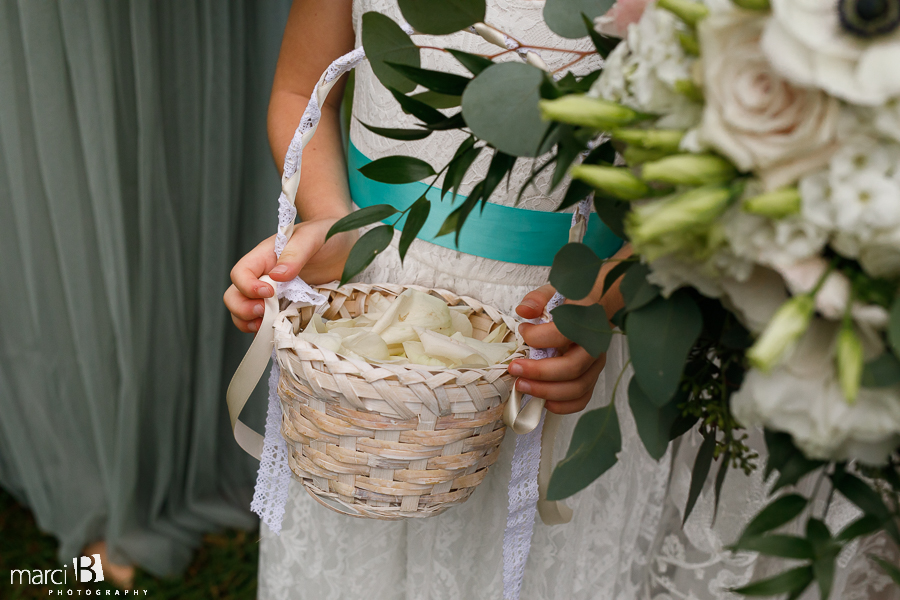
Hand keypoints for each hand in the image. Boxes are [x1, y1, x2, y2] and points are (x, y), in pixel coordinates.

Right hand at [223, 217, 355, 332]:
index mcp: (265, 256)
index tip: (269, 292)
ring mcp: (275, 293)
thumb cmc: (328, 234)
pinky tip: (281, 330)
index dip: (247, 286)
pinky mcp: (288, 306)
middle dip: (243, 309)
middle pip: (235, 295)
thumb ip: (295, 254)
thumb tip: (277, 276)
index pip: (240, 273)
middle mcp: (264, 276)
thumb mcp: (313, 237)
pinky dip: (269, 330)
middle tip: (264, 314)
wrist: (346, 244)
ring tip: (269, 325)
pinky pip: (269, 321)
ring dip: (251, 323)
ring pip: (246, 312)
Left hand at [507, 284, 607, 414]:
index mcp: (586, 321)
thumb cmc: (572, 301)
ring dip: (546, 392)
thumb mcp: (553, 292)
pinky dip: (563, 405)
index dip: (539, 336)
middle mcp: (594, 345)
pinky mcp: (592, 377)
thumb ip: (537, 299)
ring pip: (577, 387)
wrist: (598, 306)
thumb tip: (524, 311)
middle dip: (539, 372)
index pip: (564, 334)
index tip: (522, 331)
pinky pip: (582, 398)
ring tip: (521, 386)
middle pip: (572, 367)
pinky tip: (543, 402)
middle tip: (514, 368)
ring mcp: (596, 364)